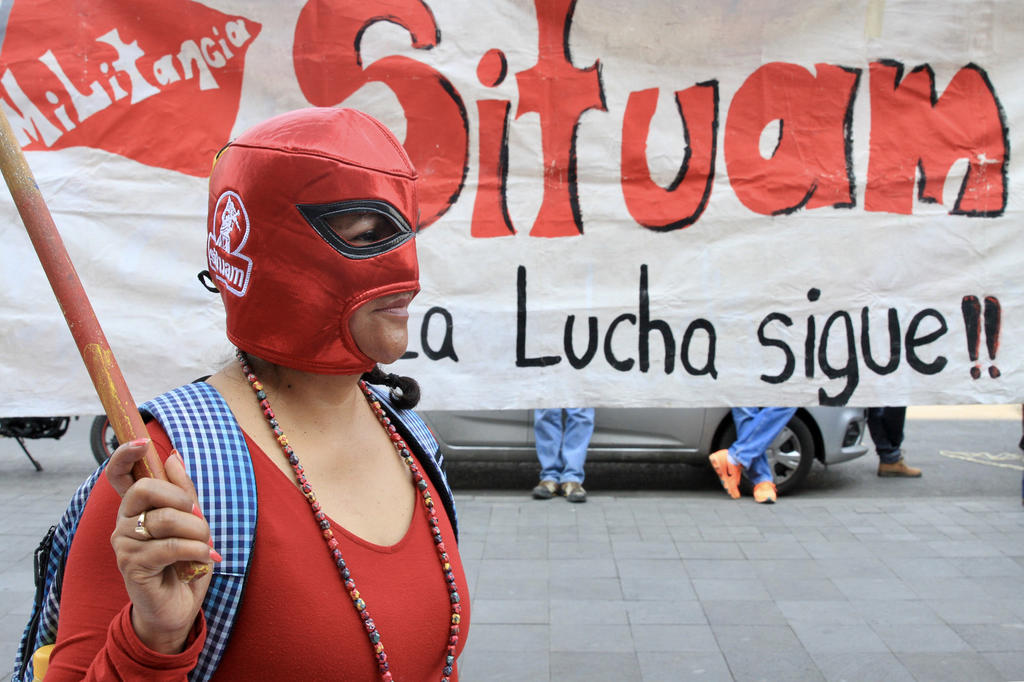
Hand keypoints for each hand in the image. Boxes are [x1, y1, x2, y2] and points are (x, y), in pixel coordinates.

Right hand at [106, 439, 218, 653]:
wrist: (178, 607)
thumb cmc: (184, 561)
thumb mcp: (191, 522)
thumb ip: (182, 491)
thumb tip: (173, 457)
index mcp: (136, 507)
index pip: (118, 474)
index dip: (125, 455)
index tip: (143, 444)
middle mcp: (123, 522)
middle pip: (146, 489)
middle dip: (183, 500)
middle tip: (199, 519)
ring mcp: (123, 544)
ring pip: (165, 519)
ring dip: (197, 531)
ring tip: (207, 545)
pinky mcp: (132, 566)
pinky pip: (170, 547)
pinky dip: (197, 550)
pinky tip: (206, 559)